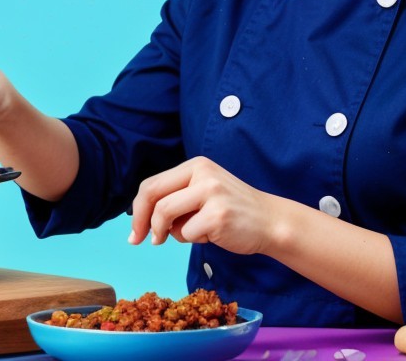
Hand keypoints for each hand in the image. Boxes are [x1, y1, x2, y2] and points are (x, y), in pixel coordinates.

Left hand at [128, 156, 285, 256]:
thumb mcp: (203, 193)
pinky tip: (212, 235)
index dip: (138, 209)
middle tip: (139, 240)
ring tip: (189, 235)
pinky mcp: (218, 215)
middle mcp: (203, 173)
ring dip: (168, 233)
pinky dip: (193, 240)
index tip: (135, 229)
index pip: (152, 183)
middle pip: (153, 196)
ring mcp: (211, 193)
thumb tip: (140, 220)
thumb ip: (176, 199)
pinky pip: (186, 233)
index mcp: (196, 165)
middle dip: (142, 222)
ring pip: (165, 214)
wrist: (270, 221)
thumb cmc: (232, 211)